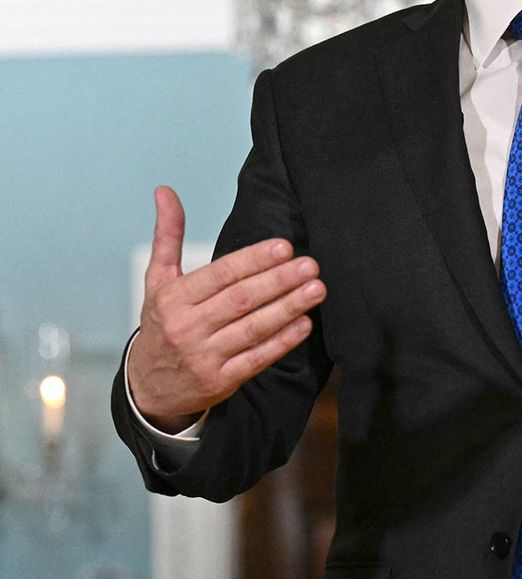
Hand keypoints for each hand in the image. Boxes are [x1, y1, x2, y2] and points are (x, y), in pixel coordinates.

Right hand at [128, 186, 326, 431]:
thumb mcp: (157, 281)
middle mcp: (187, 328)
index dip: (254, 260)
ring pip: (253, 329)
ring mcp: (204, 358)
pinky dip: (282, 342)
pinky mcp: (220, 382)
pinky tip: (305, 325)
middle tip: (310, 265)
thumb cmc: (161, 325)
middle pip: (240, 300)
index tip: (284, 247)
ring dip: (288, 308)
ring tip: (316, 289)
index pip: (220, 275)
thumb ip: (168, 236)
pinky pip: (257, 359)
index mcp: (173, 299)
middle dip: (279, 280)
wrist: (147, 388)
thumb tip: (165, 191)